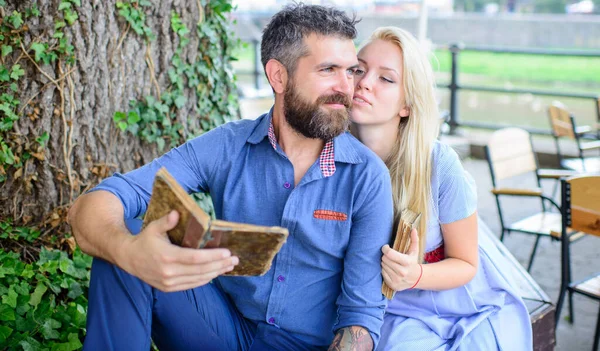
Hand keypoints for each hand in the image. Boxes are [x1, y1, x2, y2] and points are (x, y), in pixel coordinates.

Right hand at [118, 210, 238, 291]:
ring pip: (198, 279)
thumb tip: (176, 213)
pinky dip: (204, 280)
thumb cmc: (144, 240)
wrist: (127, 258)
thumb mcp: (153, 227)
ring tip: (229, 266)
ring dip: (216, 273)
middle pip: (201, 270)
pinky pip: (191, 285)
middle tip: (235, 260)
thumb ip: (166, 221)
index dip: (213, 256)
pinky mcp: (168, 288)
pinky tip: (214, 273)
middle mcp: (169, 272)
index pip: (196, 258)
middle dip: (220, 265)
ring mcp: (168, 282)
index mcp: (167, 256)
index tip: (228, 253)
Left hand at [381, 228, 420, 291]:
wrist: (416, 278)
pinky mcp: (392, 285)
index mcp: (407, 262)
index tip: (386, 247)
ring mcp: (397, 280)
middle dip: (385, 256)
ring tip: (391, 263)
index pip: (389, 254)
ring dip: (385, 263)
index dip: (385, 249)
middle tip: (390, 256)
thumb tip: (413, 229)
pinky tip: (390, 269)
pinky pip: (382, 273)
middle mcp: (402, 272)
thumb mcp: (414, 251)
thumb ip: (414, 239)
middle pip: (384, 259)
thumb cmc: (413, 262)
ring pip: (382, 266)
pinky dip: (384, 270)